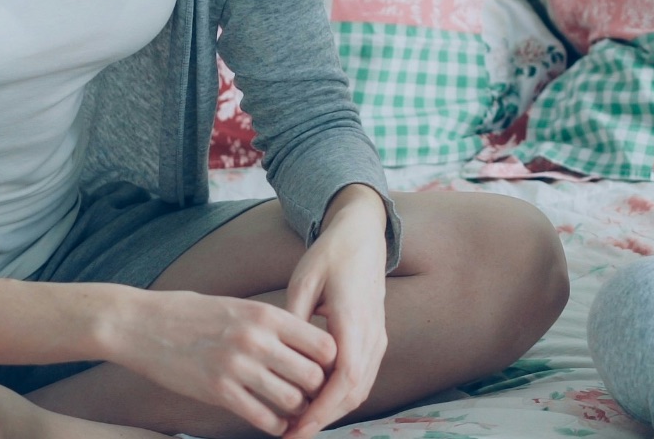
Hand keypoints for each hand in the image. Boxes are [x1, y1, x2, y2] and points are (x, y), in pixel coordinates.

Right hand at [108, 289, 335, 435]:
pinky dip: (275, 425)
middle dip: (318, 390)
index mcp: (266, 315)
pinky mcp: (217, 391)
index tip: (324, 369)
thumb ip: (271, 324)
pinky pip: (262, 417)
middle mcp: (257, 340)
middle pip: (313, 376)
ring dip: (298, 411)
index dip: (329, 362)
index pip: (323, 344)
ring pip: (292, 400)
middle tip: (315, 397)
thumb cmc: (191, 313)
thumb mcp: (239, 306)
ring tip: (296, 412)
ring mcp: (237, 367)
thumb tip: (305, 343)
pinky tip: (275, 424)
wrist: (141, 324)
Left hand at [280, 185, 389, 438]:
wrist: (364, 235)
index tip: (297, 427)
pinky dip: (341, 396)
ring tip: (299, 424)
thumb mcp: (304, 280)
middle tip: (291, 435)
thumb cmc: (331, 254)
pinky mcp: (376, 339)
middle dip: (324, 418)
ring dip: (333, 411)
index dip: (323, 408)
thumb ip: (292, 319)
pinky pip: (363, 377)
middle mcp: (373, 333)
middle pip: (355, 391)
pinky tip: (316, 403)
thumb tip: (275, 355)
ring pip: (361, 388)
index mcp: (354, 318)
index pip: (346, 377)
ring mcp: (378, 337)